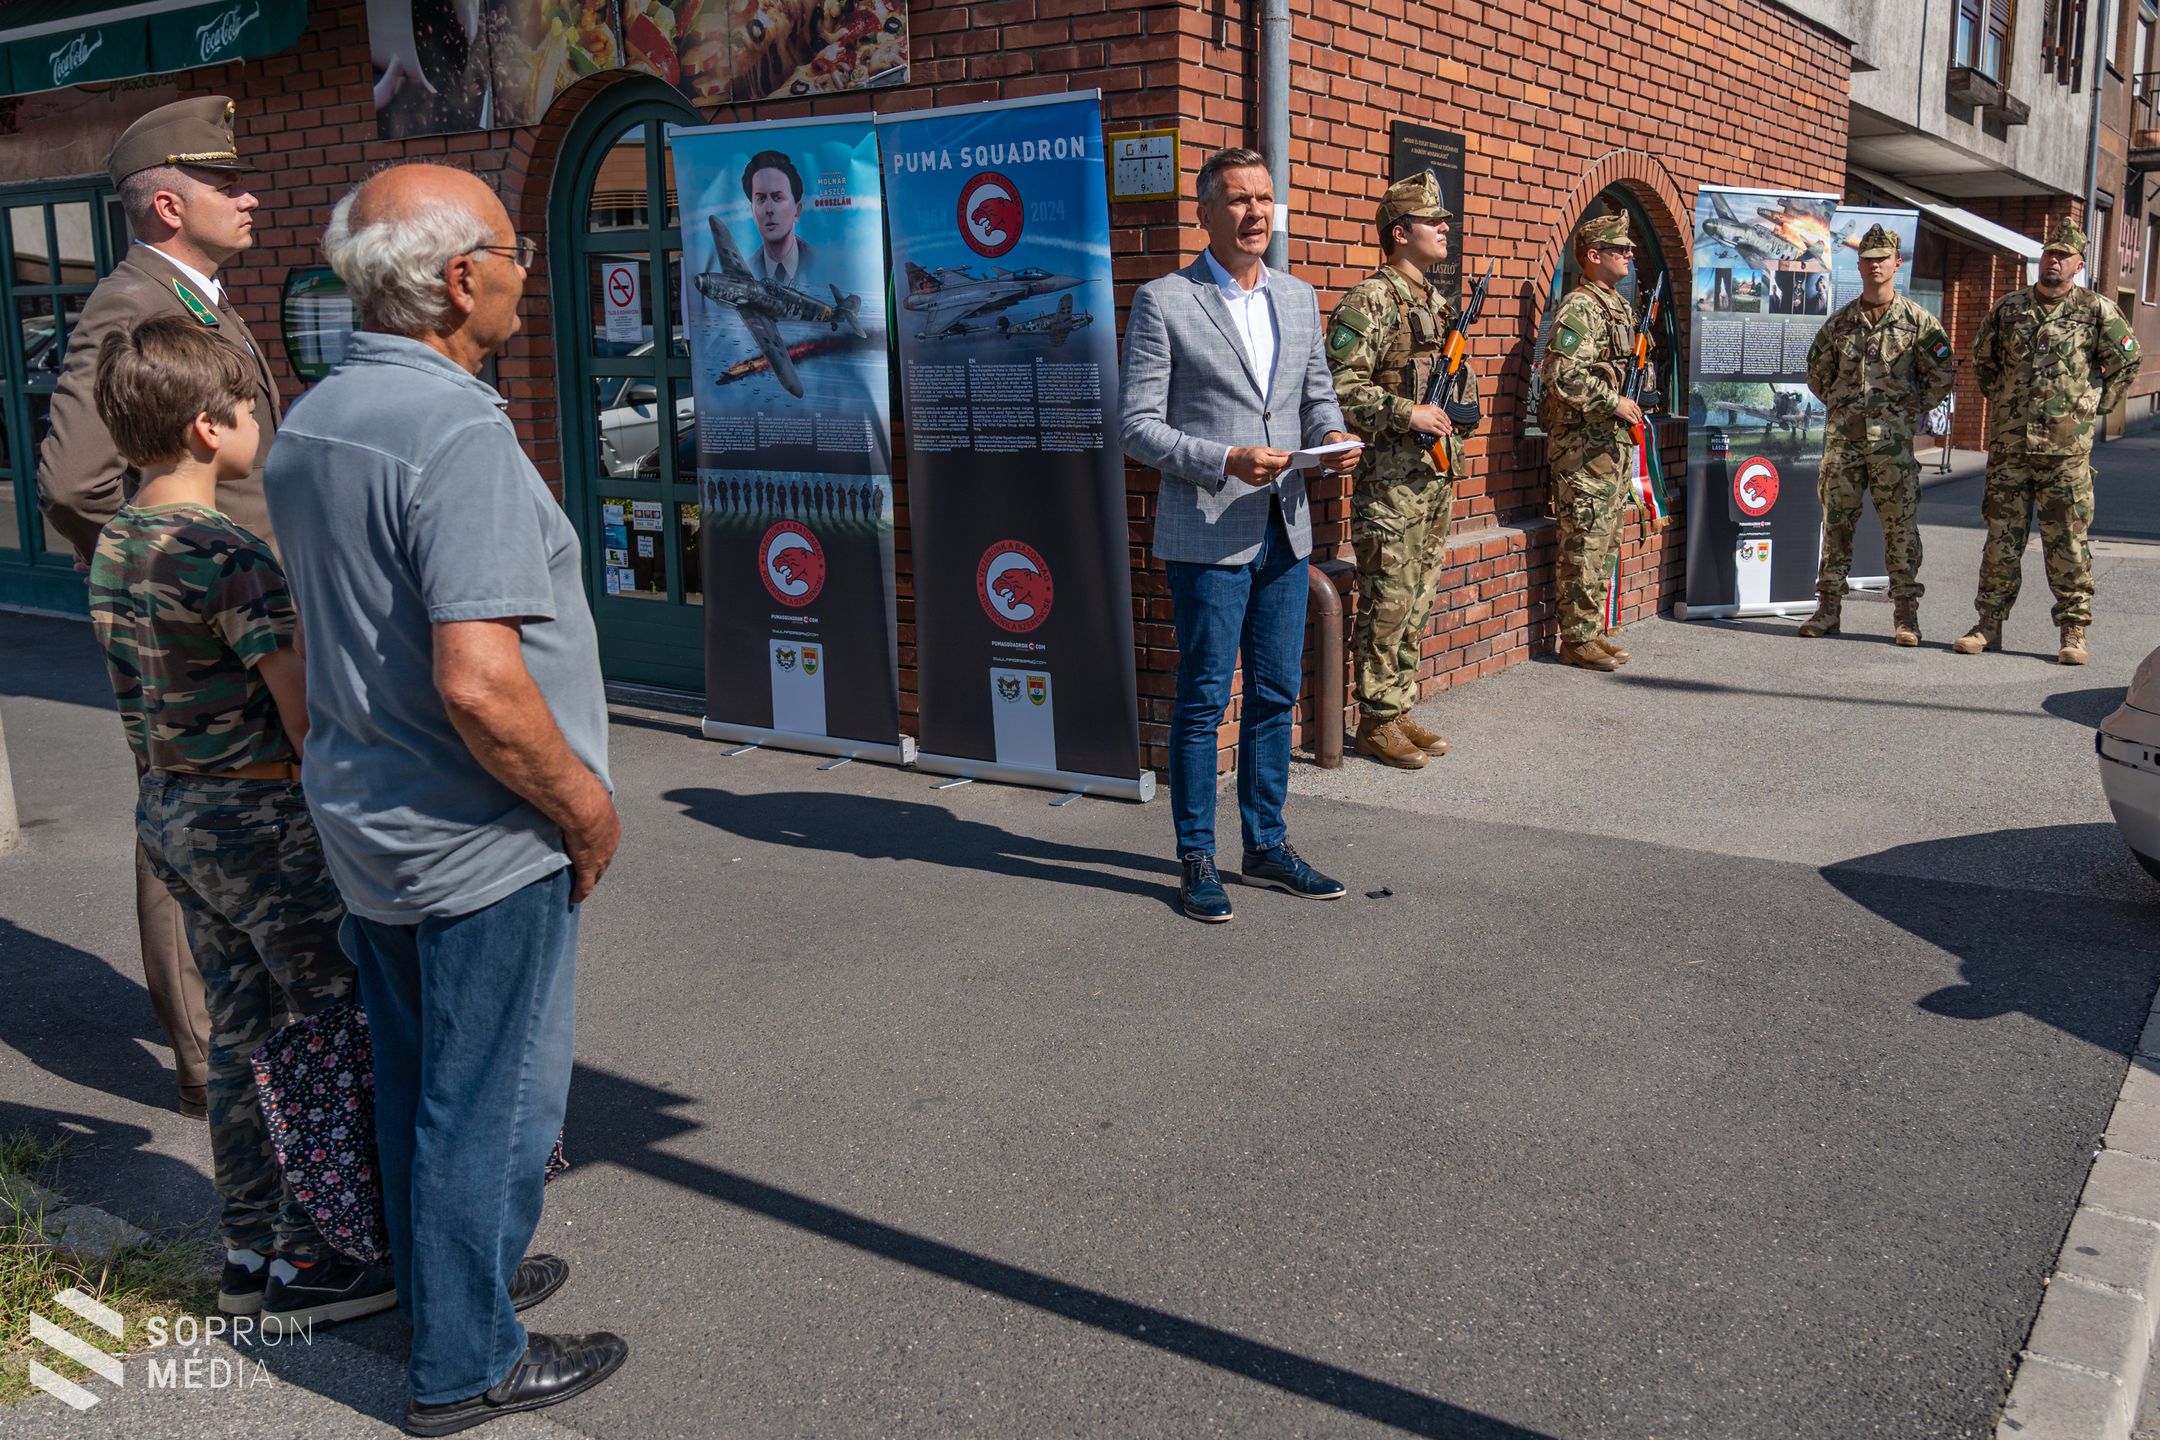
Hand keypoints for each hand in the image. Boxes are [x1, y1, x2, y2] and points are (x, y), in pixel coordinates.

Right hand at [562, 786, 621, 905]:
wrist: (584, 806)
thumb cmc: (586, 794)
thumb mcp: (592, 792)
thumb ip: (587, 792)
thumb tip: (579, 778)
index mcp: (611, 827)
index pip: (606, 842)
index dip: (600, 848)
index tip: (592, 850)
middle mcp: (610, 845)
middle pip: (605, 860)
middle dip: (598, 866)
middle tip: (590, 872)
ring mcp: (600, 858)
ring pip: (596, 874)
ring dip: (590, 879)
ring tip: (581, 885)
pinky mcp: (587, 868)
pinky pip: (584, 886)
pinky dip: (579, 893)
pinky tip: (573, 900)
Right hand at [1226, 446, 1292, 484]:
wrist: (1234, 462)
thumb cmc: (1249, 453)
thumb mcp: (1263, 449)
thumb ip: (1277, 453)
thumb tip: (1289, 454)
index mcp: (1260, 460)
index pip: (1279, 463)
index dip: (1287, 461)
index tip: (1292, 458)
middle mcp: (1259, 471)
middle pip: (1278, 470)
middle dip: (1284, 465)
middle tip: (1288, 461)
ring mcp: (1257, 479)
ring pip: (1275, 476)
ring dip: (1278, 470)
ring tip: (1277, 464)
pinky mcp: (1256, 484)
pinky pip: (1269, 480)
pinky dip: (1272, 475)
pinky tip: (1270, 470)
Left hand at [1320, 431, 1363, 473]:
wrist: (1336, 444)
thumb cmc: (1336, 438)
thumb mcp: (1335, 435)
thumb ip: (1336, 439)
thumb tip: (1337, 444)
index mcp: (1356, 441)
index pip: (1349, 446)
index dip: (1339, 450)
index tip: (1328, 451)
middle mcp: (1358, 452)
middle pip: (1345, 457)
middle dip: (1332, 458)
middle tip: (1322, 457)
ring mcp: (1355, 460)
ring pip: (1343, 465)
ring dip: (1331, 464)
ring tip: (1323, 461)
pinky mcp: (1350, 467)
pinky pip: (1342, 470)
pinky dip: (1333, 468)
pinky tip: (1327, 465)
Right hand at [1409, 403, 1452, 437]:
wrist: (1410, 414)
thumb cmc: (1415, 410)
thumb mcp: (1426, 407)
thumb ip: (1431, 411)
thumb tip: (1434, 415)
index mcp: (1434, 408)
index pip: (1444, 414)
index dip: (1447, 419)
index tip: (1449, 421)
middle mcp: (1435, 415)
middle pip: (1444, 421)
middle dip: (1448, 425)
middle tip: (1450, 428)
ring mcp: (1433, 421)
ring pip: (1442, 426)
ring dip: (1446, 430)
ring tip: (1448, 432)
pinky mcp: (1429, 427)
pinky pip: (1437, 431)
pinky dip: (1441, 433)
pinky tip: (1443, 434)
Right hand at [1613, 397, 1644, 427]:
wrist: (1614, 401)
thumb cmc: (1617, 399)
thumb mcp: (1624, 399)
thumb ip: (1627, 402)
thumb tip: (1626, 404)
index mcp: (1632, 402)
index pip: (1637, 408)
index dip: (1639, 412)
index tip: (1640, 414)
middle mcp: (1631, 407)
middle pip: (1637, 413)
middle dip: (1638, 417)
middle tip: (1639, 419)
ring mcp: (1629, 411)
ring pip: (1634, 416)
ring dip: (1636, 420)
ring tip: (1637, 422)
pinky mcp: (1625, 415)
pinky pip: (1630, 419)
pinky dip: (1633, 421)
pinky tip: (1634, 423)